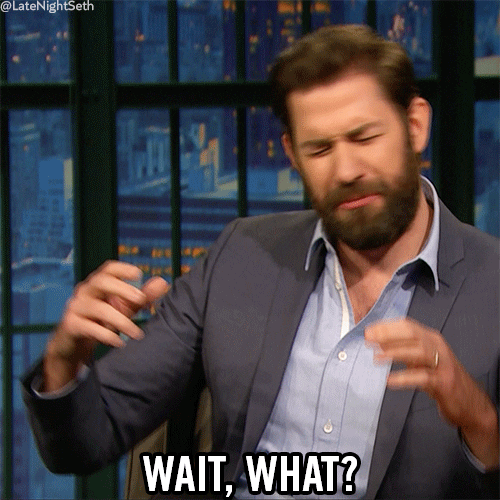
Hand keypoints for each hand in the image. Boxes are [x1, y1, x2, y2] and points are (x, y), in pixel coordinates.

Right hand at [44, 261, 169, 390]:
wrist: (73, 345)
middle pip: (101, 282)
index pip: (108, 269)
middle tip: (141, 300)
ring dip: (121, 321)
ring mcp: (75, 308)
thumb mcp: (124, 308)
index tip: (139, 274)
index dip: (122, 269)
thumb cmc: (101, 321)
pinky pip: (88, 327)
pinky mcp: (70, 325)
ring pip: (98, 308)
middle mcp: (85, 291)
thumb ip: (142, 296)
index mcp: (98, 284)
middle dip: (122, 289)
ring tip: (137, 333)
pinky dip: (106, 335)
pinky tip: (120, 342)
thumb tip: (163, 282)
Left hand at [365, 318, 498, 468]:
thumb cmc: (440, 378)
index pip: (407, 325)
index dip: (386, 327)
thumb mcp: (421, 360)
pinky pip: (423, 377)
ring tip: (376, 358)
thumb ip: (403, 350)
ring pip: (419, 351)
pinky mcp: (445, 382)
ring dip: (396, 352)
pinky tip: (389, 381)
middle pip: (412, 334)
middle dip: (388, 335)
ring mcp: (443, 364)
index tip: (367, 331)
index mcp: (431, 338)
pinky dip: (405, 377)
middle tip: (368, 340)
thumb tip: (376, 343)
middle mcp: (438, 346)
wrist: (470, 404)